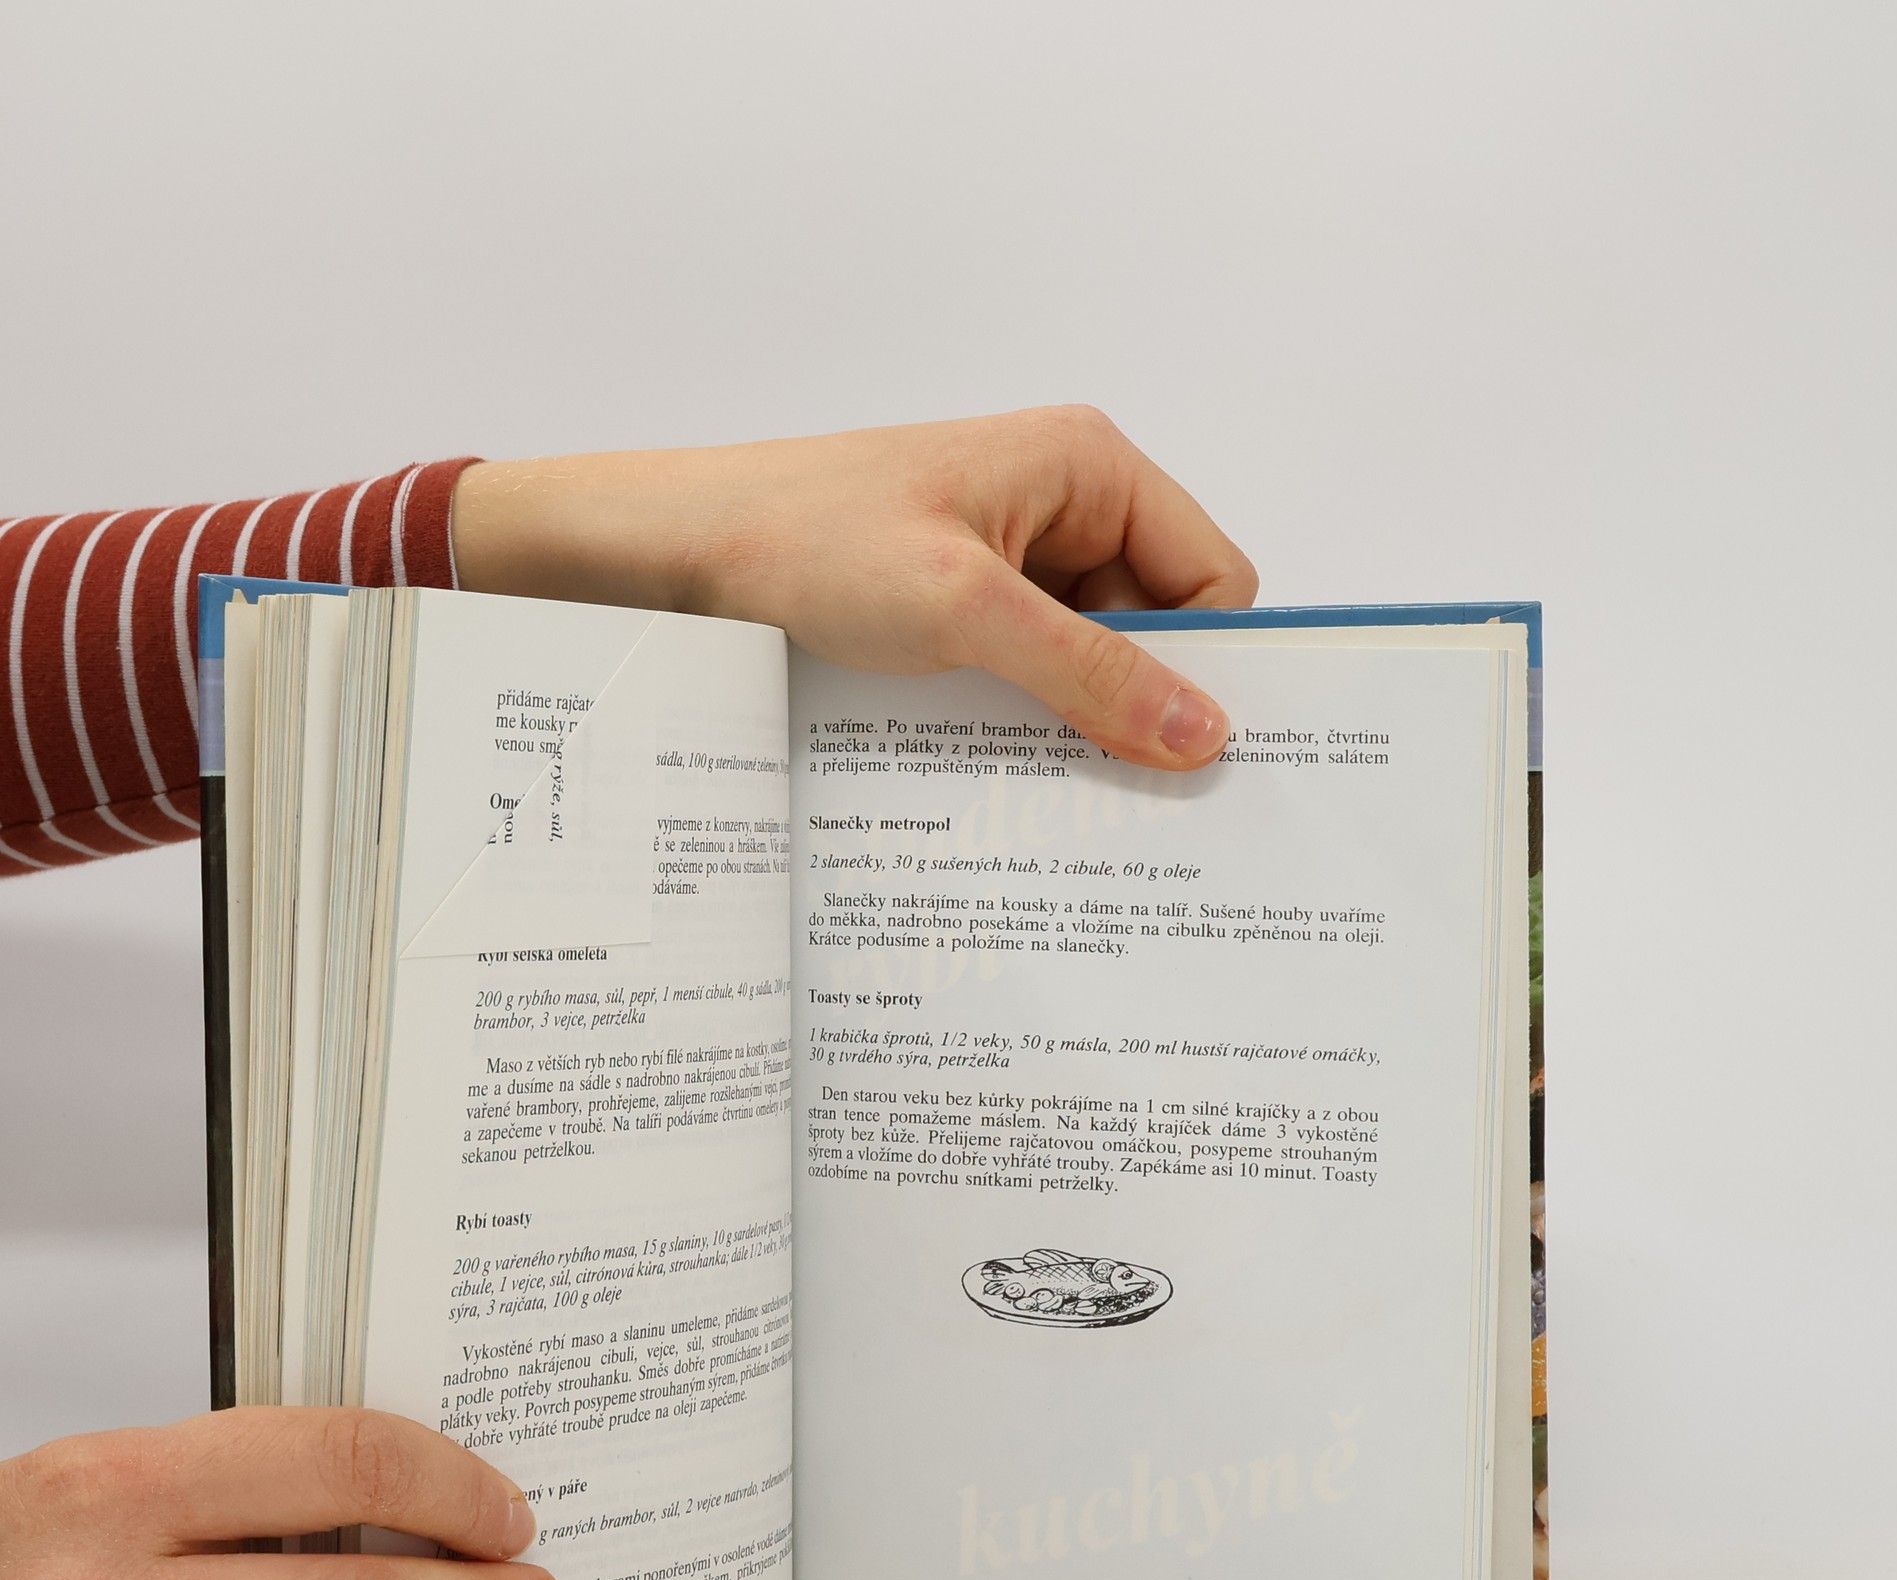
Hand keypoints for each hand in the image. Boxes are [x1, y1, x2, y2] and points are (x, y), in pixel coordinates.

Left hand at [452, 406, 1256, 768]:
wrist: (674, 555)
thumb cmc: (806, 541)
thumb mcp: (965, 611)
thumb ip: (1093, 672)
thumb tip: (1204, 735)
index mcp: (1089, 466)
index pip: (1215, 578)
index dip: (1211, 665)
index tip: (1194, 754)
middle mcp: (1064, 504)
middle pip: (1162, 624)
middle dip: (1145, 700)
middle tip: (1126, 788)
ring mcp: (1013, 557)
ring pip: (1096, 658)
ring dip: (1078, 717)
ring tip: (1045, 775)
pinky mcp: (965, 604)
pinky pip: (1034, 670)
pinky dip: (1028, 716)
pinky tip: (998, 758)